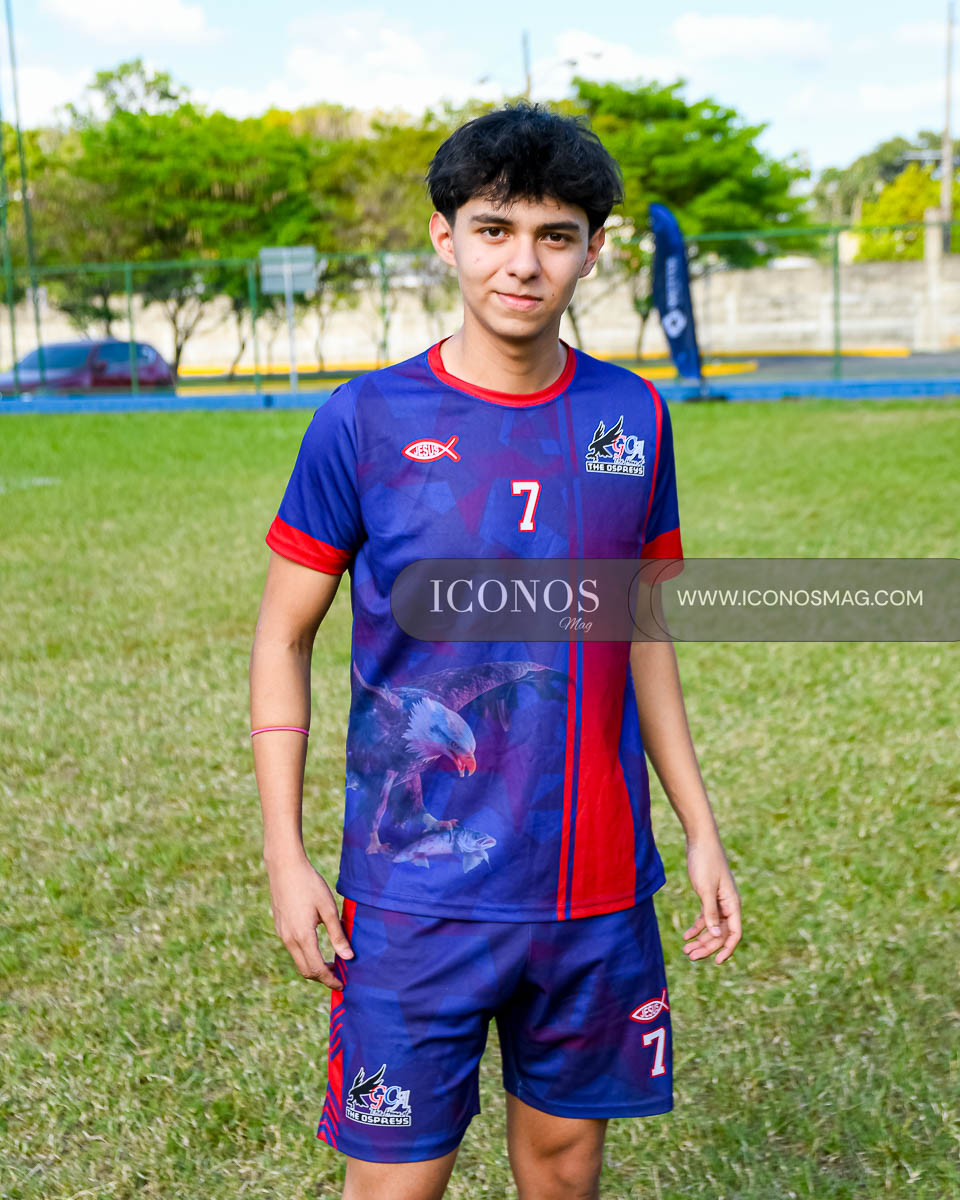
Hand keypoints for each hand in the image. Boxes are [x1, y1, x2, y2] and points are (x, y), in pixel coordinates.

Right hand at [264, 852, 353, 988]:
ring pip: (298, 960)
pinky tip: (317, 946)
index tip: (343, 984)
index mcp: (303, 937)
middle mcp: (289, 939)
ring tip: (332, 962)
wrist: (285, 867)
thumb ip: (338, 935)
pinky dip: (306, 955)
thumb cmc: (309, 884)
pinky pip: (293, 949)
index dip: (330, 980)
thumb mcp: (329, 908)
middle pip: (305, 970)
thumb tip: (348, 957)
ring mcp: (282, 934)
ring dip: (314, 966)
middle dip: (322, 977)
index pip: (316, 969)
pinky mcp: (280, 927)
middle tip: (340, 975)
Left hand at [682, 837, 740, 963]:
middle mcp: (728, 905)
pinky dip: (696, 927)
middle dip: (707, 946)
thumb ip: (711, 913)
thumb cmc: (705, 862)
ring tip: (685, 950)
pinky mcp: (709, 895)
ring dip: (700, 939)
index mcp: (732, 904)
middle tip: (690, 956)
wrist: (700, 840)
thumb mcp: (705, 889)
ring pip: (712, 927)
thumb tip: (718, 935)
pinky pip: (705, 917)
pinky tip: (686, 936)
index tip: (717, 962)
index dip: (727, 949)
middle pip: (721, 933)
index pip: (735, 933)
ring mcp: (719, 901)